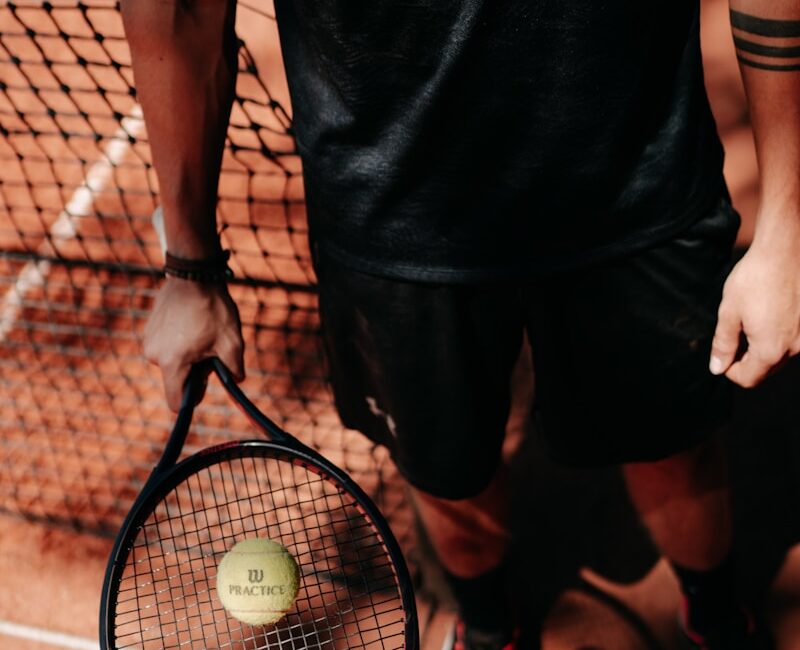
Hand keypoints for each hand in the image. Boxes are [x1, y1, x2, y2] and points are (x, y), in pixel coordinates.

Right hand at [144, 277, 244, 410]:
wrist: (194, 275)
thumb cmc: (213, 309)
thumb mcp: (232, 342)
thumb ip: (234, 369)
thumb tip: (235, 381)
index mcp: (172, 363)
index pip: (175, 402)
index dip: (193, 397)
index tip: (206, 380)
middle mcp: (153, 355)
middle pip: (176, 379)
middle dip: (194, 371)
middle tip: (210, 348)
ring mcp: (149, 340)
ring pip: (171, 361)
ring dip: (187, 355)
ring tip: (201, 331)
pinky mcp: (149, 328)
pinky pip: (165, 345)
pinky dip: (178, 341)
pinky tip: (191, 322)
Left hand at [710, 225, 799, 387]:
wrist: (785, 251)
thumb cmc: (754, 279)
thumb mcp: (729, 312)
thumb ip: (723, 344)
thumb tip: (717, 368)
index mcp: (770, 349)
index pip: (748, 378)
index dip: (729, 370)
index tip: (723, 352)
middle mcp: (795, 347)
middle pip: (766, 369)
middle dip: (746, 360)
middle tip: (734, 334)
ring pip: (781, 355)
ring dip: (763, 347)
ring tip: (752, 319)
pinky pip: (793, 340)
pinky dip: (779, 335)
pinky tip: (769, 313)